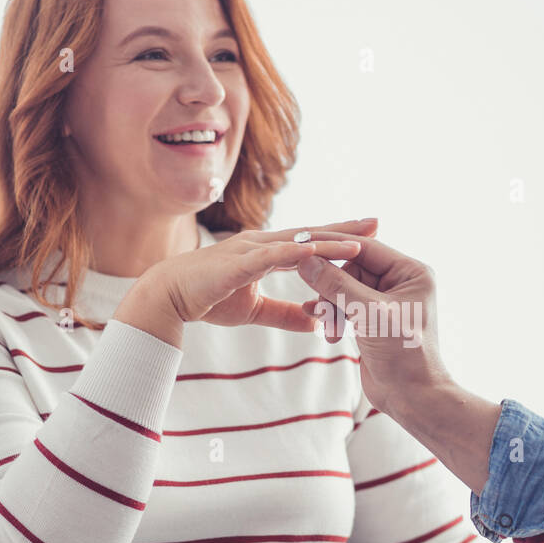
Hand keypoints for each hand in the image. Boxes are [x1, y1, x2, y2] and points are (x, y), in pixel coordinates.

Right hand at [114, 220, 375, 347]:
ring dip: (328, 240)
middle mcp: (262, 244)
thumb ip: (286, 314)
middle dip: (344, 228)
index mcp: (267, 252)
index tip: (370, 235)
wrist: (166, 298)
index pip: (311, 242)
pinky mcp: (237, 263)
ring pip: (297, 242)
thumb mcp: (256, 311)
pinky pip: (272, 256)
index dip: (339, 238)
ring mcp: (250, 250)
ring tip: (360, 239)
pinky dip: (296, 253)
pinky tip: (317, 252)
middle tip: (377, 221)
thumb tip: (315, 322)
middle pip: (310, 233)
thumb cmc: (206, 299)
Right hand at [293, 233, 448, 417]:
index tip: (302, 246)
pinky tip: (325, 332)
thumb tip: (305, 260)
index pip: (364, 247)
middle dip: (332, 289)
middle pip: (350, 268)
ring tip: (327, 328)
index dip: (332, 246)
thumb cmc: (404, 354)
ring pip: (343, 289)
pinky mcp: (372, 321)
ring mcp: (385, 302)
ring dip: (330, 306)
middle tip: (320, 308)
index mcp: (411, 272)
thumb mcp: (368, 313)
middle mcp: (401, 282)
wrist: (412, 398)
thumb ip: (336, 284)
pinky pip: (344, 307)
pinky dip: (332, 317)